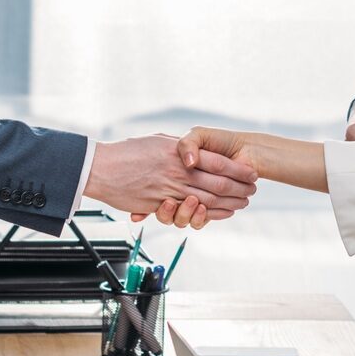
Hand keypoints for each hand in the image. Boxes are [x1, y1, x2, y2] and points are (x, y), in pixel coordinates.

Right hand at [84, 134, 256, 229]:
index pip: (216, 161)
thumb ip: (177, 145)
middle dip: (238, 188)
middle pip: (217, 183)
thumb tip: (191, 148)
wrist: (101, 168)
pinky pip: (188, 213)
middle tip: (253, 191)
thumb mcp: (156, 140)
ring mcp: (169, 189)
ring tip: (242, 203)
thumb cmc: (126, 152)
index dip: (237, 168)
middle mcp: (177, 171)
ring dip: (227, 203)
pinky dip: (207, 215)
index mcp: (178, 152)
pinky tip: (219, 214)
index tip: (251, 172)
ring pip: (206, 200)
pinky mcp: (159, 205)